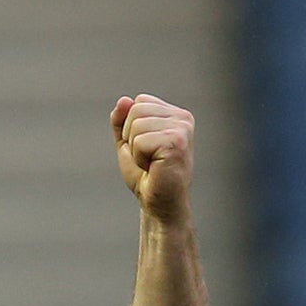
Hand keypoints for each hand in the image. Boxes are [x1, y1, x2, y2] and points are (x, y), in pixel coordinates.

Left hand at [110, 93, 193, 222]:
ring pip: (136, 124)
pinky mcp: (176, 143)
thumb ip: (123, 120)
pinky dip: (140, 158)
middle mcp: (183, 118)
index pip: (139, 101)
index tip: (147, 148)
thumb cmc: (148, 176)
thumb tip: (124, 100)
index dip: (132, 127)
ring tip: (152, 163)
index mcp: (176, 114)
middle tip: (148, 158)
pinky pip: (140, 140)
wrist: (159, 204)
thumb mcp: (128, 142)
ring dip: (136, 149)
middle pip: (136, 109)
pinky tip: (154, 168)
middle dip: (132, 137)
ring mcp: (182, 130)